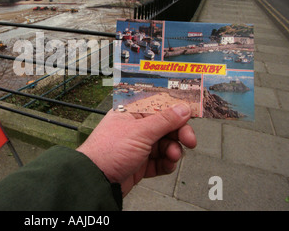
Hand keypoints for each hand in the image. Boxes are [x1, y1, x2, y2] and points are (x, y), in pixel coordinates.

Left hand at [77, 103, 196, 196]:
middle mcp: (134, 128)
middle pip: (165, 127)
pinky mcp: (140, 163)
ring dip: (173, 150)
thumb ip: (164, 120)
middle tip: (189, 140)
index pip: (159, 107)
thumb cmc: (107, 151)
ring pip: (165, 145)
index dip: (177, 111)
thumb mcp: (140, 132)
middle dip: (178, 134)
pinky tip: (166, 165)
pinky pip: (160, 161)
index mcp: (131, 113)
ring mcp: (137, 146)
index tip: (192, 115)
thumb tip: (182, 108)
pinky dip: (166, 163)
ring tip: (172, 156)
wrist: (96, 181)